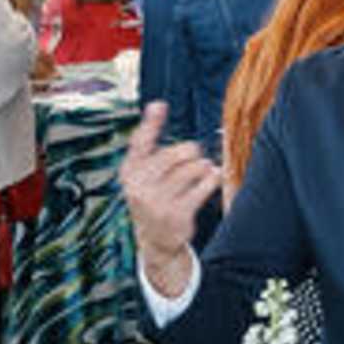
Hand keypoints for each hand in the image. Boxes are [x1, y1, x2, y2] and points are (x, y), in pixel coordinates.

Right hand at [119, 105, 224, 282]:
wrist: (155, 239)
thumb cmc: (153, 194)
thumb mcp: (144, 170)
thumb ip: (149, 138)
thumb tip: (156, 103)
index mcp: (130, 171)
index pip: (139, 142)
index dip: (151, 123)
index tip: (160, 105)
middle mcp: (139, 186)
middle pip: (176, 154)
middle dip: (191, 151)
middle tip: (195, 155)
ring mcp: (157, 202)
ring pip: (192, 169)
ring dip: (203, 167)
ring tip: (203, 169)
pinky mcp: (177, 214)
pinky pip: (204, 186)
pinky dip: (212, 178)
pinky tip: (213, 178)